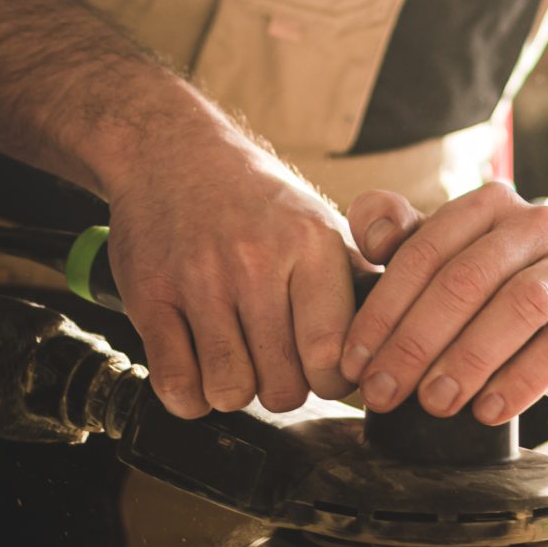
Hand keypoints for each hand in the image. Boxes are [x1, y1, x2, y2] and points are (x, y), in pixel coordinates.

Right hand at [92, 112, 361, 417]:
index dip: (331, 382)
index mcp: (311, 243)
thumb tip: (397, 329)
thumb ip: (357, 277)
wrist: (170, 152)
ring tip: (235, 361)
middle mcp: (257, 260)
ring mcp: (200, 279)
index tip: (322, 373)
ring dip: (232, 390)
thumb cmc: (254, 199)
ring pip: (228, 390)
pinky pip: (176, 384)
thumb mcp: (318, 221)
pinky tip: (197, 368)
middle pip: (282, 386)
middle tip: (273, 364)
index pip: (332, 354)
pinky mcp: (150, 296)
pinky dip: (189, 394)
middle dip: (281, 390)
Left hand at [337, 181, 547, 424]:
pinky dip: (524, 379)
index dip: (383, 308)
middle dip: (418, 340)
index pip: (426, 249)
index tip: (354, 362)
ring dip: (470, 358)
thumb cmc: (502, 294)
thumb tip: (369, 233)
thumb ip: (402, 239)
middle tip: (385, 391)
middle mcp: (539, 222)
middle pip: (469, 277)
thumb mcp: (448, 265)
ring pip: (521, 305)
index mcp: (490, 205)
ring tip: (435, 404)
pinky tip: (490, 410)